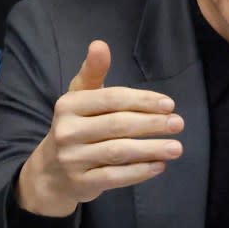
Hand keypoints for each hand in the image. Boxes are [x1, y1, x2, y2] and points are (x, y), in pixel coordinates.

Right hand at [16, 40, 184, 215]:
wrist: (50, 172)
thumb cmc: (76, 126)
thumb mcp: (80, 97)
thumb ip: (94, 72)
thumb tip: (100, 44)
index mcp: (69, 105)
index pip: (112, 99)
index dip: (142, 100)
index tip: (169, 104)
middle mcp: (67, 131)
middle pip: (117, 125)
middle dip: (152, 124)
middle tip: (178, 123)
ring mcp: (73, 159)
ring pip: (118, 152)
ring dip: (151, 149)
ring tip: (176, 147)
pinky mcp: (81, 183)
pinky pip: (115, 177)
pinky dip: (139, 171)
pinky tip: (159, 165)